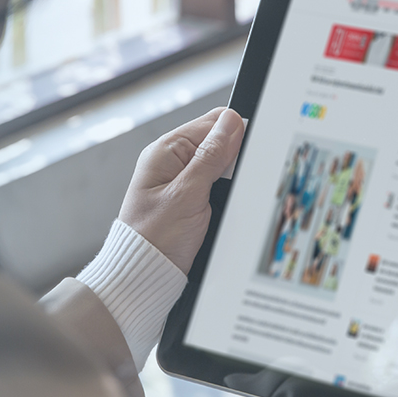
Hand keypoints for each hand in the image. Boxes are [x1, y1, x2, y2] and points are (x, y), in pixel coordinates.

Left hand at [118, 107, 245, 273]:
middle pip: (219, 144)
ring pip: (222, 168)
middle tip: (231, 185)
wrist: (146, 275)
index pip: (212, 123)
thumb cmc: (155, 238)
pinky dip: (226, 197)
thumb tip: (231, 121)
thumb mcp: (188, 194)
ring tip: (223, 202)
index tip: (251, 152)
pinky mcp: (190, 200)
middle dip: (234, 161)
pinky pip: (217, 188)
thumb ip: (211, 156)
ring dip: (231, 182)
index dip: (236, 133)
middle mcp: (173, 161)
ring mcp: (182, 181)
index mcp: (166, 150)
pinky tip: (223, 211)